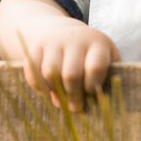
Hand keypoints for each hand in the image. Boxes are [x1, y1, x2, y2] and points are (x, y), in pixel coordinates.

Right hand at [0, 0, 120, 111]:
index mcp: (98, 44)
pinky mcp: (36, 45)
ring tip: (62, 100)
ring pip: (50, 73)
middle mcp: (75, 39)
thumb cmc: (92, 56)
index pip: (95, 67)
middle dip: (73, 96)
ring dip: (55, 92)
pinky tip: (46, 92)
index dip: (92, 86)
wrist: (69, 34)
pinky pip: (32, 69)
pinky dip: (37, 85)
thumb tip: (103, 105)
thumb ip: (108, 79)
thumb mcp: (107, 61)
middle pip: (71, 74)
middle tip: (76, 107)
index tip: (91, 94)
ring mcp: (54, 41)